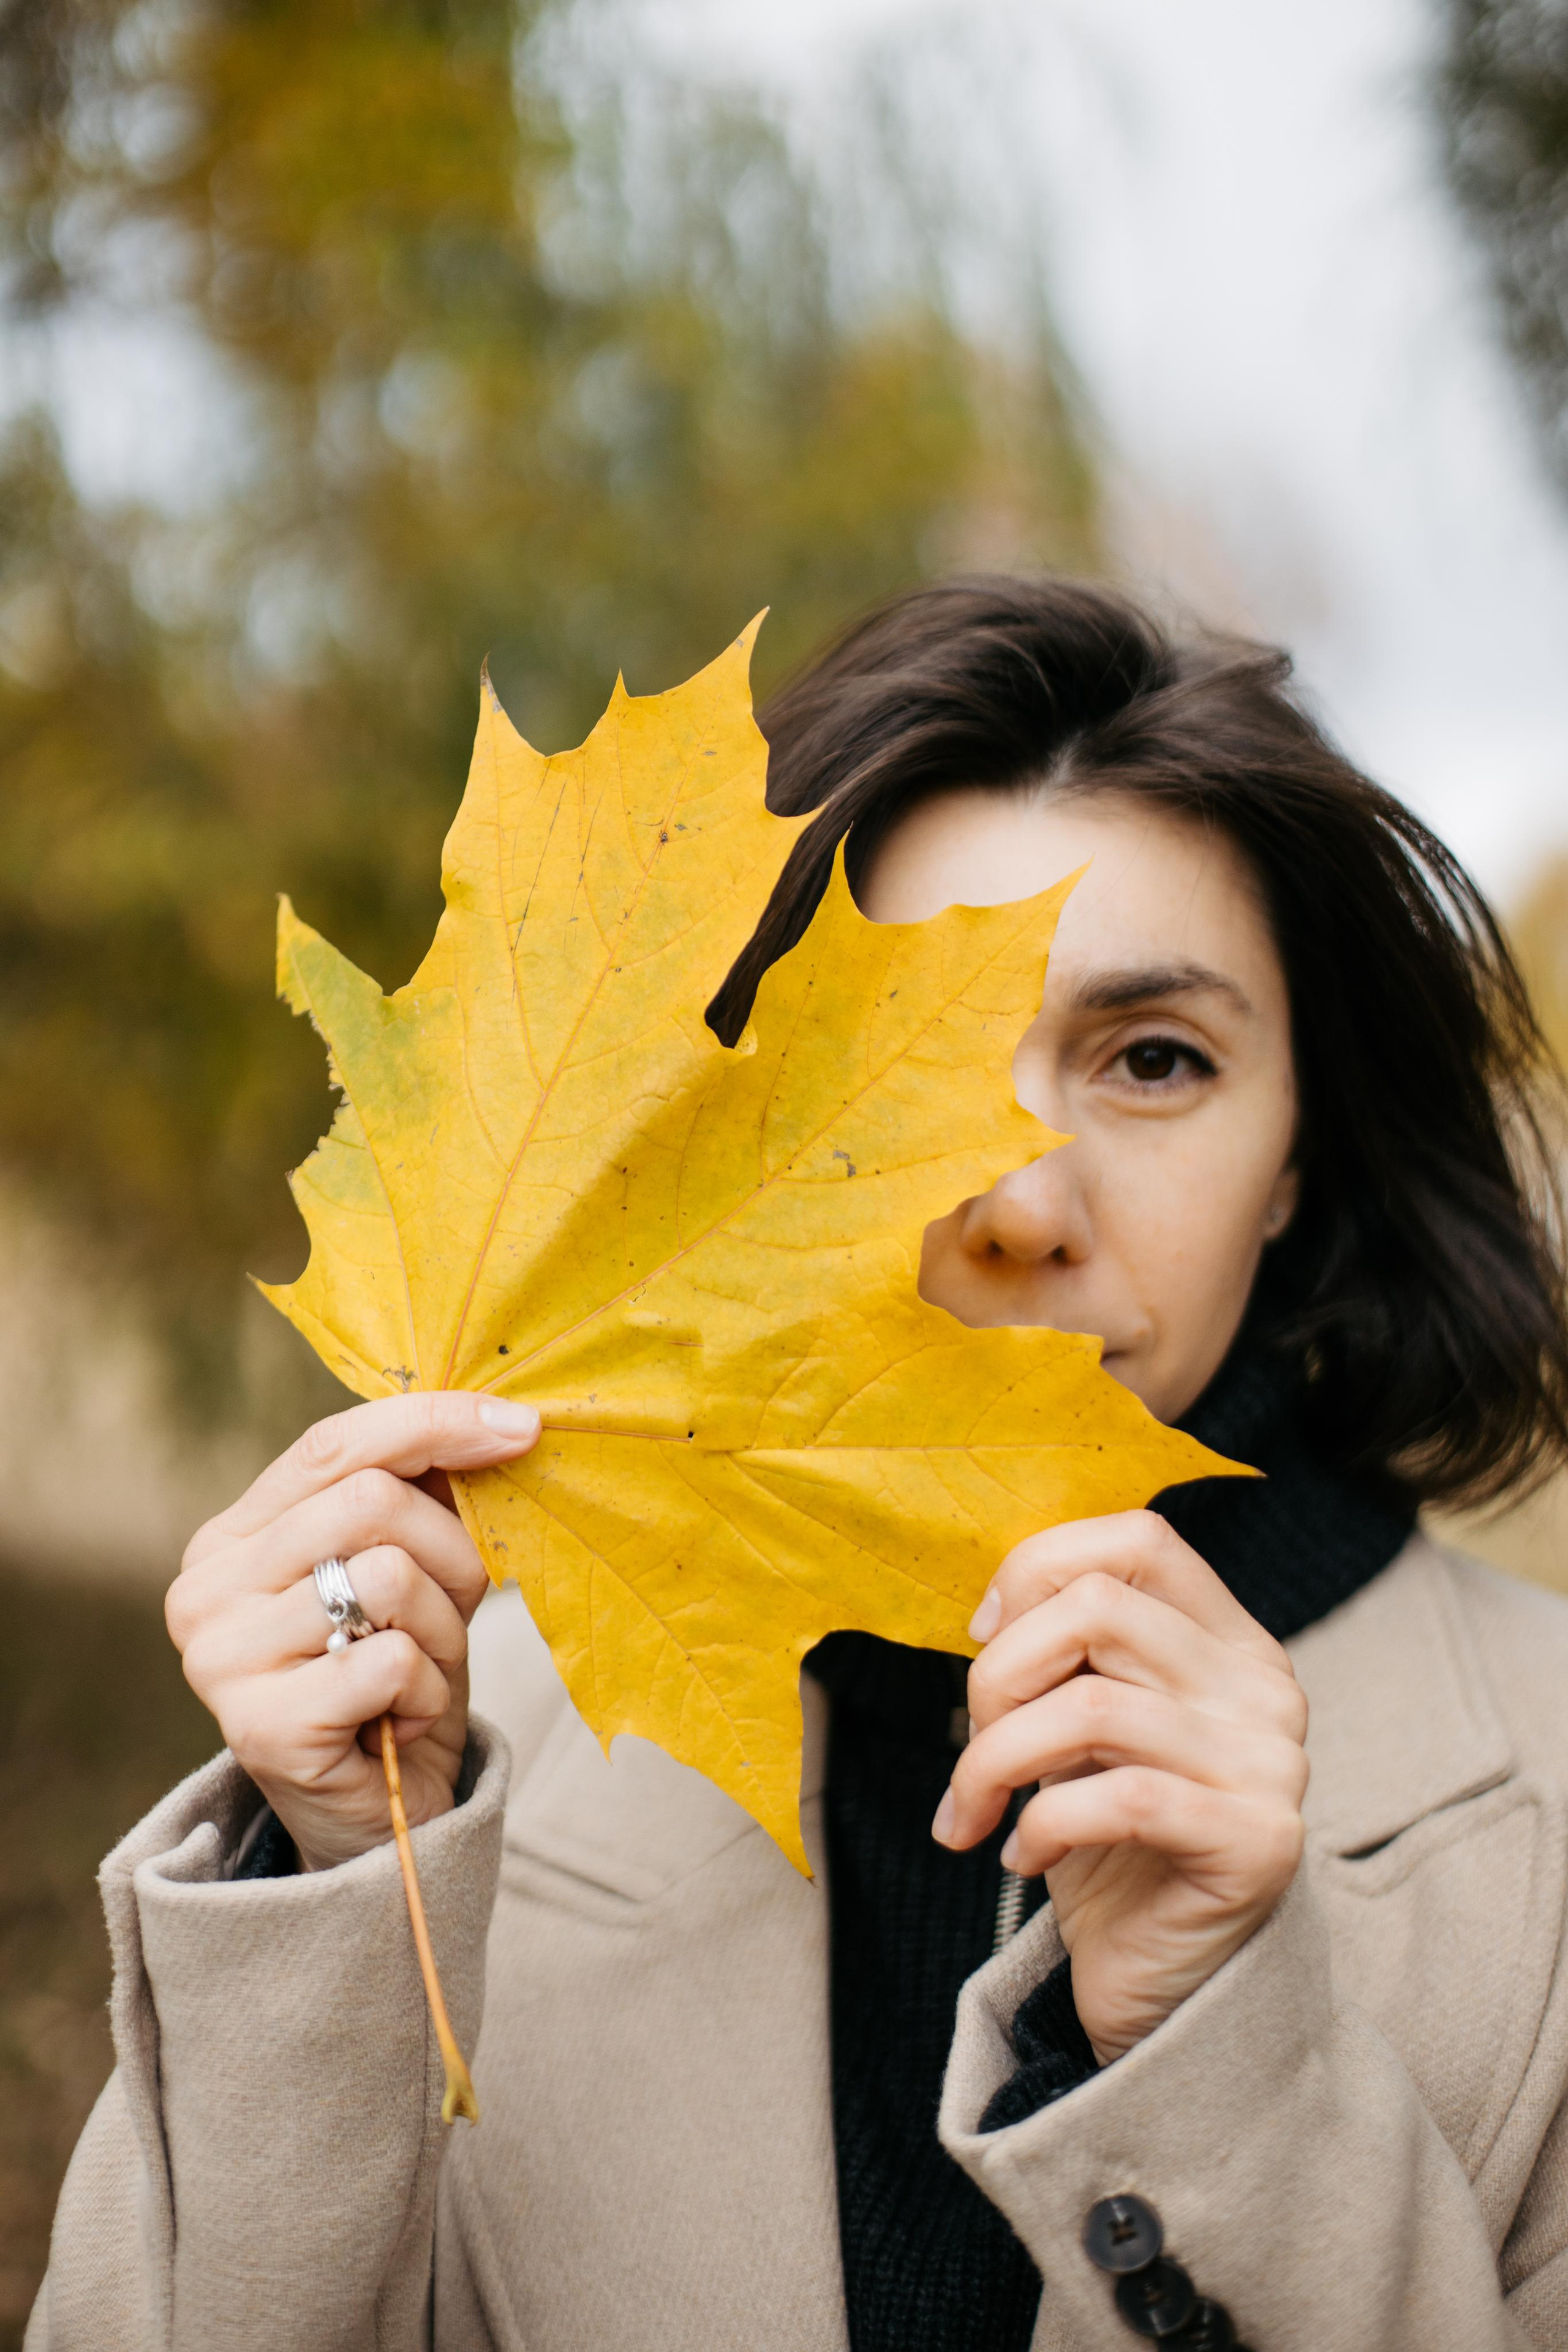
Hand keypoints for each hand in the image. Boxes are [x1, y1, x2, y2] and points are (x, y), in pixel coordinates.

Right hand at [167, 1391, 540, 1872]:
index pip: (333, 1443)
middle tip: (454, 1612)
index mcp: (232, 1536)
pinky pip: (392, 1661)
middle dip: (450, 1553)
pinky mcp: (259, 1725)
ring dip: (441, 1629)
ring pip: (388, 1576)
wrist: (383, 1823)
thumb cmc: (397, 1680)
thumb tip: (499, 1423)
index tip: (522, 1427)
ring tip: (418, 1673)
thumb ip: (421, 1496)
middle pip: (370, 1502)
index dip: (433, 1422)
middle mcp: (204, 1589)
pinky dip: (427, 1691)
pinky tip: (401, 1720)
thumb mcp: (412, 1570)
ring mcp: (220, 1659)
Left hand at [933, 1511, 1307, 2064]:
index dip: (1039, 1568)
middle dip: (998, 1673)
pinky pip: (1117, 1799)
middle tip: (973, 1747)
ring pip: (1089, 1705)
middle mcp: (1264, 1687)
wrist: (1165, 1989)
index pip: (1140, 1539)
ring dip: (995, 1759)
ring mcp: (1271, 1764)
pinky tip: (1019, 1858)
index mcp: (1230, 1640)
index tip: (980, 1636)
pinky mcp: (1257, 1843)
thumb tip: (991, 1609)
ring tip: (975, 1808)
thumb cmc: (1109, 1845)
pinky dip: (1040, 1826)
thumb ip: (1064, 1654)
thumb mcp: (1080, 1729)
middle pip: (1098, 1607)